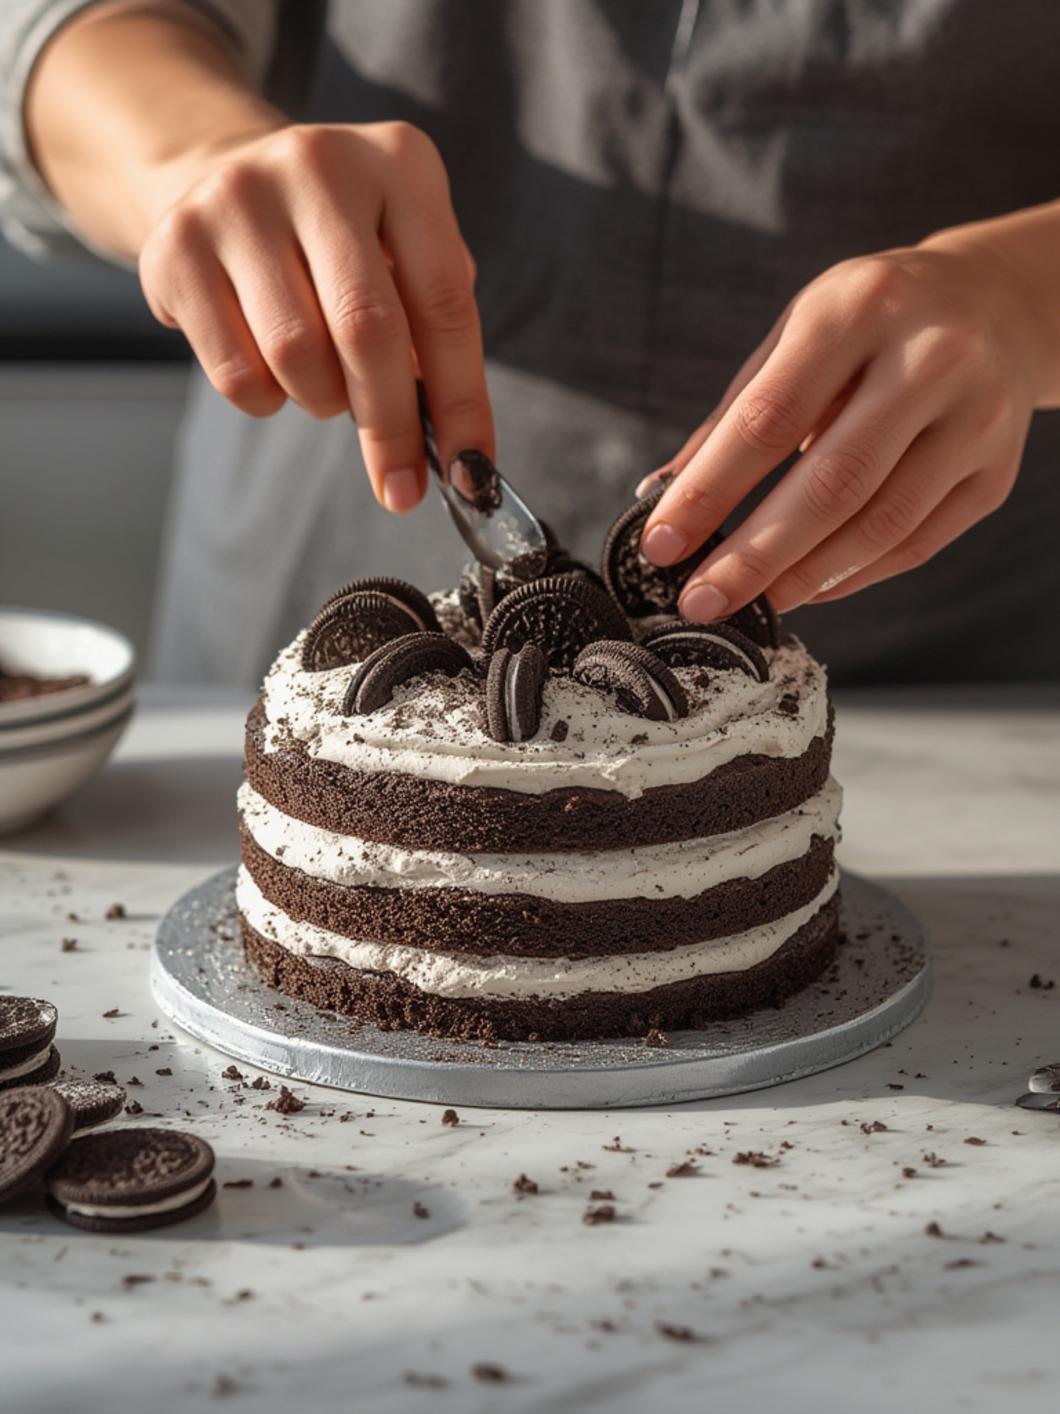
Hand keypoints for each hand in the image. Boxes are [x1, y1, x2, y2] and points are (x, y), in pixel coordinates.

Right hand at [138, 122, 491, 511]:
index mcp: (399, 164)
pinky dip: (267, 400)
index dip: (462, 401)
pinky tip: (271, 367)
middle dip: (391, 426)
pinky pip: (237, 374)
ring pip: (296, 357)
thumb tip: (458, 450)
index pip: (444, 304)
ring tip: (325, 382)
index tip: (471, 474)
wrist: (224, 179)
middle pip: (367, 330)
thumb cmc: (342, 241)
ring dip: (322, 401)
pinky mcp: (176, 246)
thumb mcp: (406, 253)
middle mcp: (319, 165)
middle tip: (401, 485)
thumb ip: (434, 332)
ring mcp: (238, 198)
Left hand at [638, 239, 1044, 618]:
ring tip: (752, 602)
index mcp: (860, 309)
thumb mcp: (799, 332)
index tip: (660, 543)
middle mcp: (931, 359)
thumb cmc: (874, 321)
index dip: (709, 491)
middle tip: (700, 598)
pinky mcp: (994, 473)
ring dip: (803, 577)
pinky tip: (807, 587)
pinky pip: (915, 544)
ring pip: (880, 524)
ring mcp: (975, 420)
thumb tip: (661, 495)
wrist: (997, 304)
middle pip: (833, 484)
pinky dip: (852, 575)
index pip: (769, 419)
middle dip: (754, 555)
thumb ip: (734, 414)